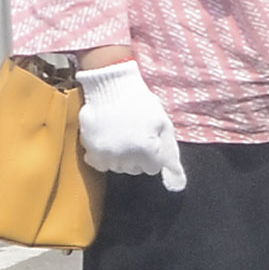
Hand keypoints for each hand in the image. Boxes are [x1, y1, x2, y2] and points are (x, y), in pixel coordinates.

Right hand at [75, 61, 185, 190]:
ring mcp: (106, 153)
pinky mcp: (90, 148)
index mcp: (147, 151)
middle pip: (134, 169)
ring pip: (116, 167)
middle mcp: (126, 156)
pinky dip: (102, 155)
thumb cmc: (142, 104)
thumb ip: (170, 154)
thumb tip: (178, 184)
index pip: (152, 168)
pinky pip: (98, 163)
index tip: (147, 138)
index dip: (151, 153)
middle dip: (136, 156)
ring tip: (120, 135)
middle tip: (133, 134)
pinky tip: (107, 139)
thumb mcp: (163, 125)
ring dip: (119, 156)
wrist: (111, 86)